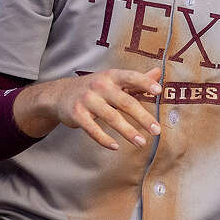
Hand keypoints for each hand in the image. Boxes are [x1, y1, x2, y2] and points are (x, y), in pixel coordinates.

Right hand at [18, 68, 162, 150]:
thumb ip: (136, 80)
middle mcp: (100, 86)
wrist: (60, 94)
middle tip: (157, 130)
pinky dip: (104, 139)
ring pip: (111, 117)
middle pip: (125, 102)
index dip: (144, 83)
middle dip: (142, 117)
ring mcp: (87, 100)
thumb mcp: (113, 80)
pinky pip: (93, 129)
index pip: (131, 77)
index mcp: (111, 76)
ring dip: (128, 131)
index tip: (158, 91)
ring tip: (141, 142)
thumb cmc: (94, 88)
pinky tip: (116, 146)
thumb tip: (158, 73)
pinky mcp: (77, 115)